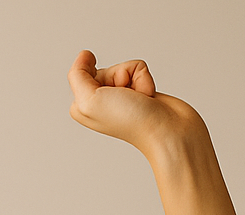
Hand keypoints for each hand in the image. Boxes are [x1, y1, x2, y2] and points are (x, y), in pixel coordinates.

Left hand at [67, 50, 206, 159]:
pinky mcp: (139, 89)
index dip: (98, 76)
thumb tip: (84, 55)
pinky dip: (146, 79)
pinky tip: (148, 96)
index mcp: (82, 105)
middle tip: (125, 97)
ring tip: (140, 98)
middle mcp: (99, 100)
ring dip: (135, 78)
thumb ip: (78, 76)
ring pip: (126, 67)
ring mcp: (120, 95)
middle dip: (119, 76)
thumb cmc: (128, 120)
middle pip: (106, 68)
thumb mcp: (90, 100)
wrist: (165, 129)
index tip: (105, 92)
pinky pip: (140, 69)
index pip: (83, 72)